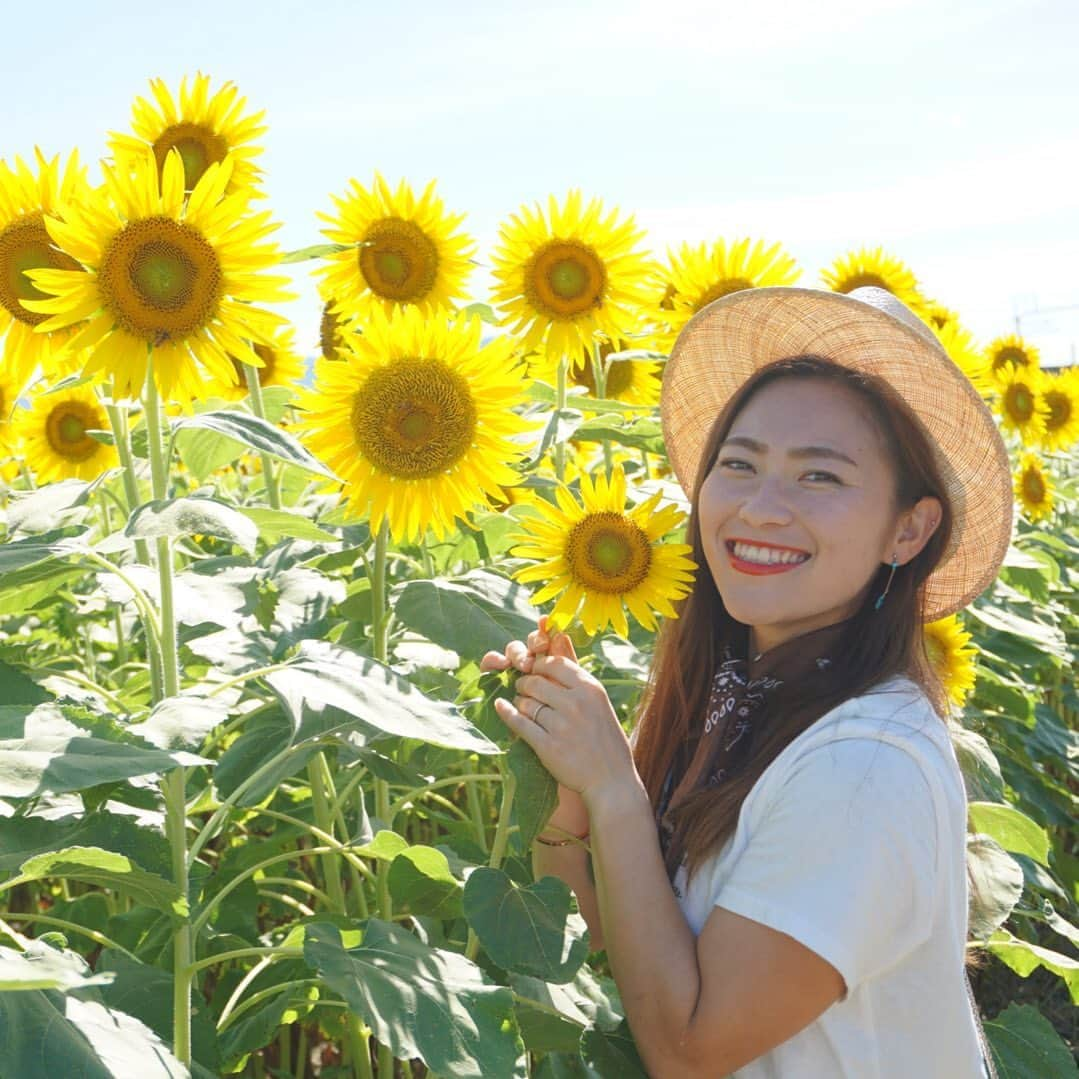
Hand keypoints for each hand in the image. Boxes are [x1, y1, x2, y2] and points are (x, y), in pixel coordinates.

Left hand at [482, 617, 588, 833]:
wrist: (611, 779)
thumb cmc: (604, 737)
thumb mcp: (598, 700)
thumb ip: (576, 672)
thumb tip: (557, 637)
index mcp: (589, 688)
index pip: (553, 663)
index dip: (538, 665)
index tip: (534, 670)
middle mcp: (576, 703)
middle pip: (535, 681)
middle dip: (524, 682)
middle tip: (522, 687)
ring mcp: (561, 725)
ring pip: (526, 702)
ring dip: (519, 702)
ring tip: (521, 704)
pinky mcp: (548, 746)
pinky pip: (519, 724)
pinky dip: (507, 714)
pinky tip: (500, 707)